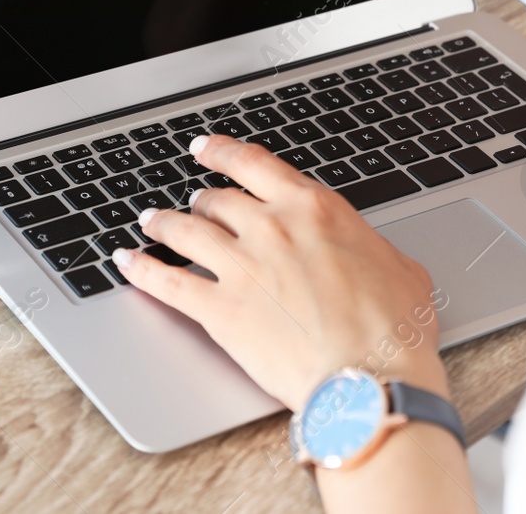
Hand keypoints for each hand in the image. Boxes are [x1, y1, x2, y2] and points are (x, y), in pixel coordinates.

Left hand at [114, 135, 449, 411]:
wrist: (368, 378)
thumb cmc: (392, 329)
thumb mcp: (399, 267)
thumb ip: (370, 248)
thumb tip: (371, 255)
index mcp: (313, 209)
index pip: (254, 164)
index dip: (223, 152)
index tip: (206, 149)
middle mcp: (270, 227)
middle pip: (217, 199)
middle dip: (201, 199)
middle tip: (193, 200)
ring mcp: (240, 266)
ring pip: (184, 231)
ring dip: (162, 222)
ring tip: (150, 220)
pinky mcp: (217, 310)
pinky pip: (165, 281)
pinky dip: (140, 269)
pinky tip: (126, 262)